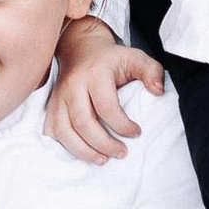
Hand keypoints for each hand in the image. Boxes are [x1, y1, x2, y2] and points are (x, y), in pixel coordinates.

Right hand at [45, 16, 165, 162]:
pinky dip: (66, 145)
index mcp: (95, 73)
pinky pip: (52, 131)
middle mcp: (73, 85)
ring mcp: (58, 96)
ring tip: (102, 159)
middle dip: (104, 144)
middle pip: (84, 123)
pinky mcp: (51, 106)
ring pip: (64, 130)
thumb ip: (152, 71)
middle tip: (122, 153)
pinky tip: (82, 151)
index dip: (122, 125)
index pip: (106, 106)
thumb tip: (158, 91)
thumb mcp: (135, 58)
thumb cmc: (111, 59)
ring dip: (83, 150)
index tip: (136, 132)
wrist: (80, 48)